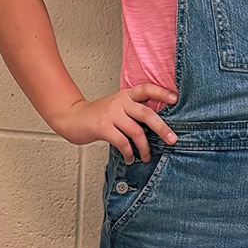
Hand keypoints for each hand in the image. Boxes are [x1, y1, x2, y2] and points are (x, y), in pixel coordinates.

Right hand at [49, 85, 178, 162]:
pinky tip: (130, 158)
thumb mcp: (116, 106)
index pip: (146, 89)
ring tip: (146, 156)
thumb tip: (157, 125)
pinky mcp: (103, 126)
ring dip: (144, 147)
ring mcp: (111, 114)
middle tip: (172, 139)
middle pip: (147, 113)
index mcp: (125, 95)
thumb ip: (133, 110)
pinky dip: (129, 153)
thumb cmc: (97, 115)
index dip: (162, 93)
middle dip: (162, 128)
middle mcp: (120, 102)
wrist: (72, 118)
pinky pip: (122, 142)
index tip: (176, 99)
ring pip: (136, 131)